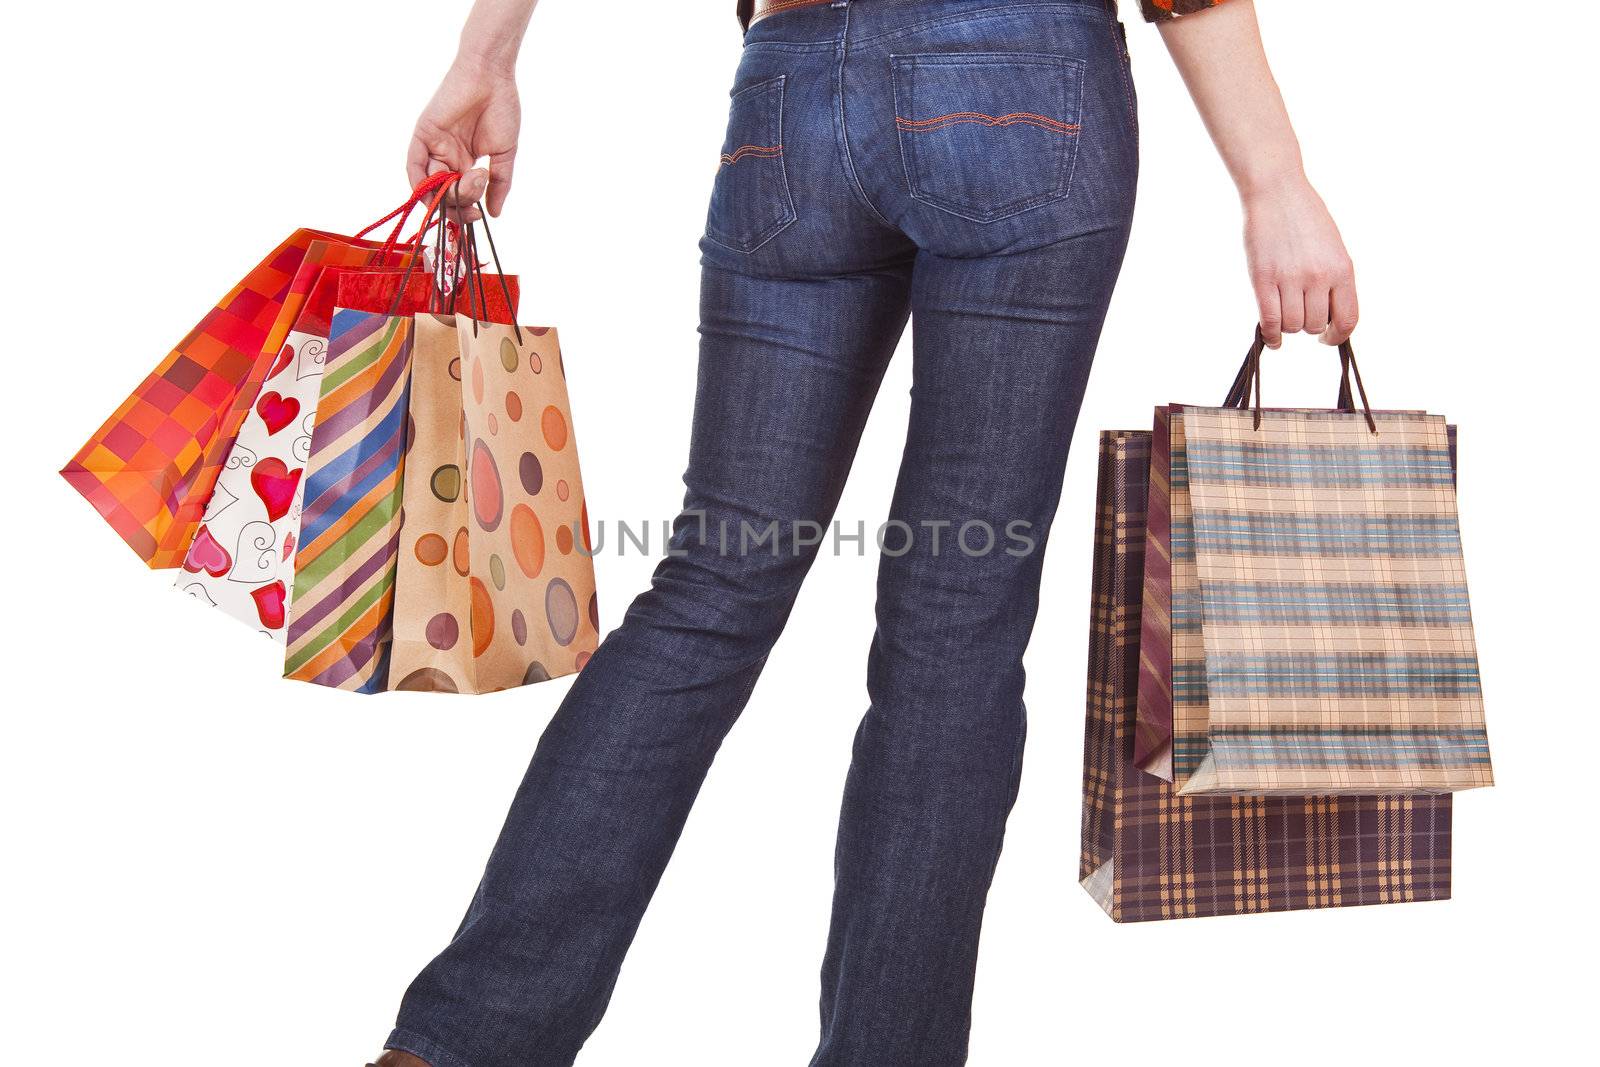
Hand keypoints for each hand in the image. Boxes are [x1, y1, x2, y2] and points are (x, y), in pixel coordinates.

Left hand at [407, 57, 520, 219]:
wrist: (492, 76)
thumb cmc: (502, 108)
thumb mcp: (504, 154)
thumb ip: (499, 184)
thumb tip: (495, 213)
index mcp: (465, 163)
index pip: (459, 197)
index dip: (466, 212)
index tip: (480, 215)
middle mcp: (447, 157)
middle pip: (444, 196)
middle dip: (460, 202)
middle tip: (479, 188)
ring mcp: (434, 146)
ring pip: (431, 185)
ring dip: (449, 193)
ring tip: (473, 177)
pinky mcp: (423, 133)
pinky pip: (413, 165)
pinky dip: (419, 183)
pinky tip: (433, 190)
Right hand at [1243, 178, 1357, 346]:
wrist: (1276, 191)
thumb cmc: (1304, 216)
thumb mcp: (1332, 247)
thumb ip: (1334, 280)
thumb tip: (1327, 314)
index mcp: (1342, 268)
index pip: (1347, 319)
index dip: (1337, 336)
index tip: (1327, 338)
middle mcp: (1319, 276)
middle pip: (1315, 325)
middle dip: (1308, 325)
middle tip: (1299, 313)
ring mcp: (1290, 278)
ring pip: (1293, 325)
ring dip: (1288, 325)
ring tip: (1283, 313)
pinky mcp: (1264, 279)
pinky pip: (1270, 320)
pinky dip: (1271, 335)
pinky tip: (1271, 337)